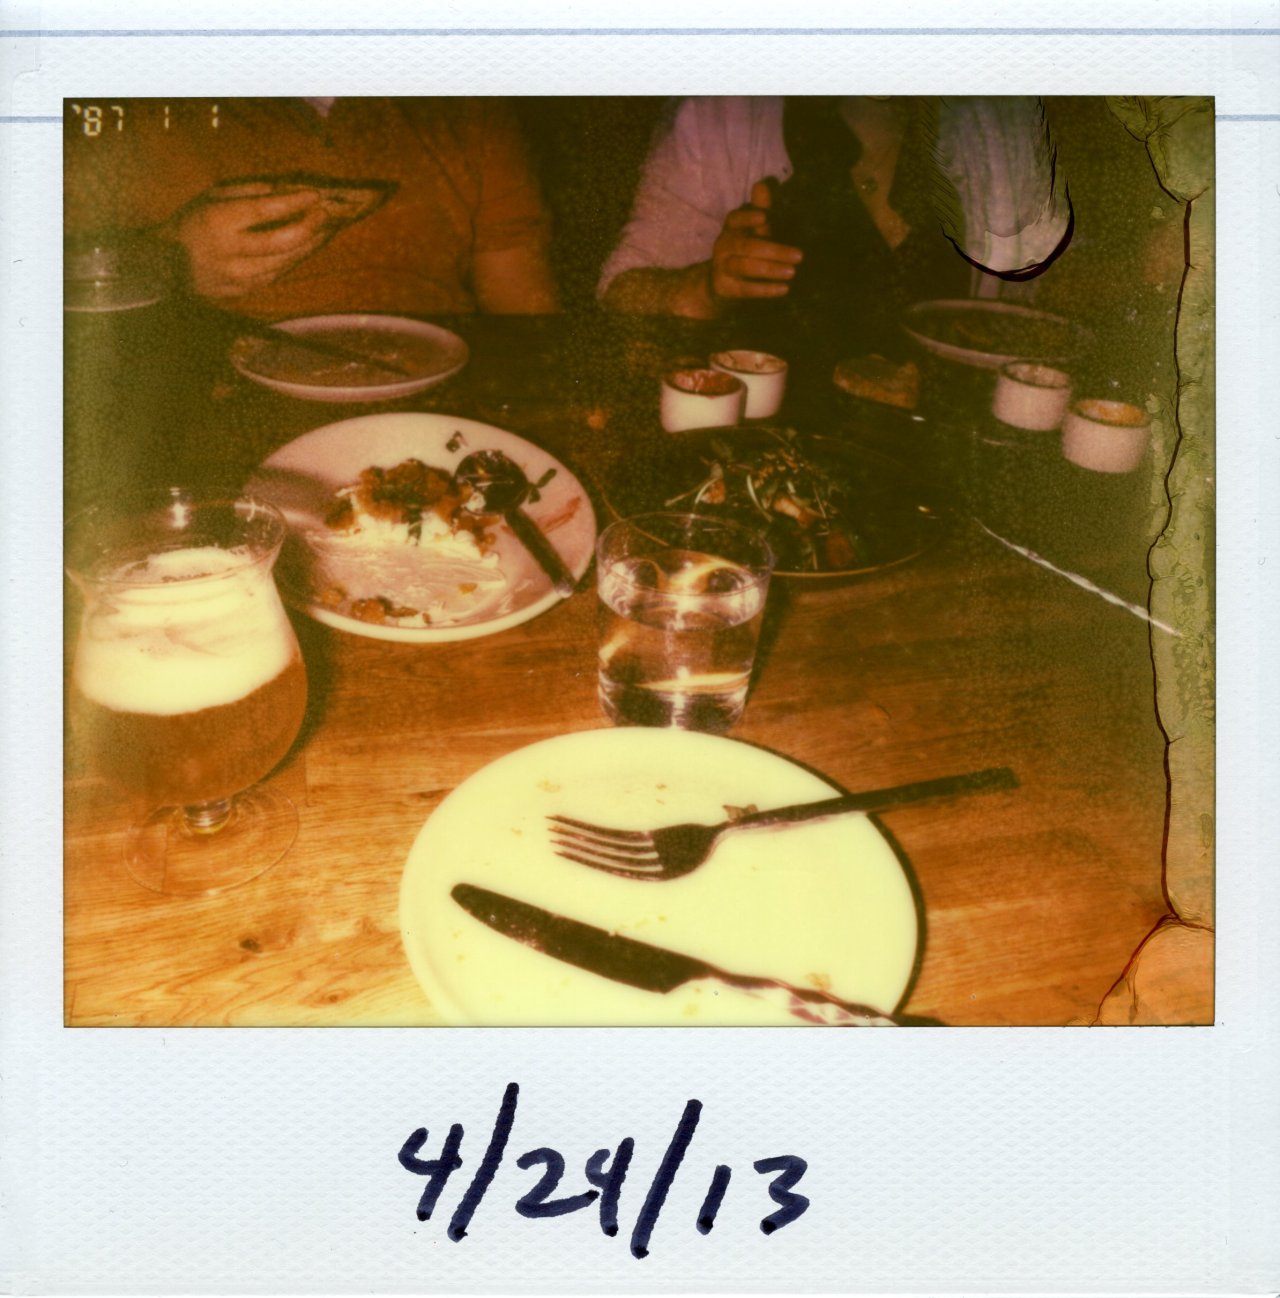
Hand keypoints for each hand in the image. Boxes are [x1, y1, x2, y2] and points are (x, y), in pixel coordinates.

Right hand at [165, 184, 333, 298]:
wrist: (165, 265)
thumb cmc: (192, 223)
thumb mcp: (211, 197)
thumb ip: (247, 193)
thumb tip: (285, 192)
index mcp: (219, 222)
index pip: (264, 212)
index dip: (293, 204)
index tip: (314, 196)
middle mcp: (230, 252)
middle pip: (281, 244)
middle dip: (309, 229)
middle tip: (325, 216)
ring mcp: (237, 276)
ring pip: (284, 263)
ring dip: (308, 247)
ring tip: (324, 232)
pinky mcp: (243, 291)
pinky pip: (276, 275)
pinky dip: (294, 261)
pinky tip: (305, 249)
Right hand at [707, 179, 802, 303]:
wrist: (721, 282)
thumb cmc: (746, 249)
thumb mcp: (754, 229)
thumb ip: (761, 209)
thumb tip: (764, 184)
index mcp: (732, 228)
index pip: (735, 219)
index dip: (748, 218)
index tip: (764, 217)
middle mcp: (723, 246)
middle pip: (746, 246)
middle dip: (773, 251)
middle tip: (799, 256)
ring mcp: (722, 267)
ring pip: (744, 267)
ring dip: (770, 270)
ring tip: (792, 272)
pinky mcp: (725, 287)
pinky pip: (745, 289)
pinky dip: (765, 290)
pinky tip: (784, 289)